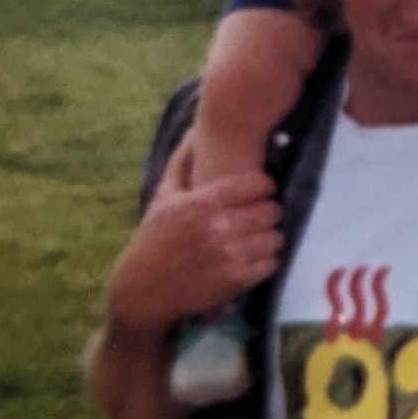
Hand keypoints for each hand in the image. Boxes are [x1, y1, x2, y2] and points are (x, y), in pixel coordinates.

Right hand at [103, 142, 283, 338]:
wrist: (143, 288)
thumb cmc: (153, 239)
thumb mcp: (164, 197)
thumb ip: (182, 162)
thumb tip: (194, 130)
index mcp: (203, 202)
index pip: (257, 184)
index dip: (263, 186)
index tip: (259, 191)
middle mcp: (219, 227)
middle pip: (270, 210)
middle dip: (267, 211)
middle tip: (260, 214)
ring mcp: (229, 255)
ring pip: (274, 237)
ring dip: (269, 236)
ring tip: (258, 236)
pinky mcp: (235, 280)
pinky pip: (270, 263)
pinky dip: (267, 260)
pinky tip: (254, 256)